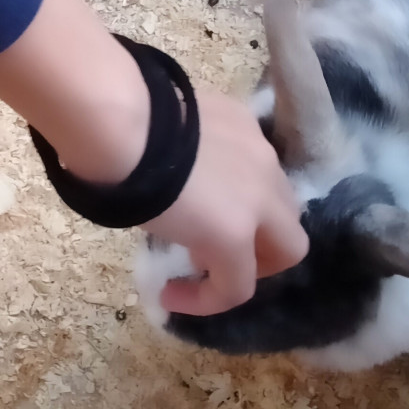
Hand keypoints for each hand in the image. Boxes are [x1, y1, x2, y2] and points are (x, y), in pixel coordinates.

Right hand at [0, 0, 307, 315]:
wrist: (120, 120)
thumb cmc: (122, 109)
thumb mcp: (164, 121)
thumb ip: (174, 143)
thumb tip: (140, 157)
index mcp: (242, 126)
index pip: (259, 172)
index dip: (238, 201)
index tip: (196, 212)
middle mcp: (262, 161)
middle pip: (288, 213)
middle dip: (262, 241)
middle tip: (217, 254)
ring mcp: (256, 200)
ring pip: (286, 249)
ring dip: (249, 267)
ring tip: (204, 281)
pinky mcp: (235, 237)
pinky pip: (237, 285)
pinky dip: (211, 299)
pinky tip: (175, 297)